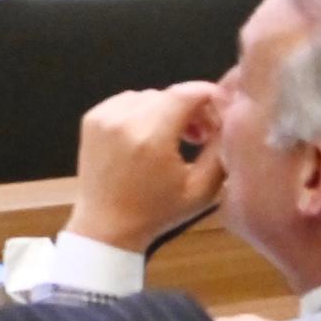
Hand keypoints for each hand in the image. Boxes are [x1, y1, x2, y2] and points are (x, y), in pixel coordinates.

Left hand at [67, 83, 224, 252]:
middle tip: (202, 135)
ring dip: (167, 110)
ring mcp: (103, 116)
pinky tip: (151, 135)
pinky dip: (143, 112)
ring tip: (178, 137)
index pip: (185, 93)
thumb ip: (219, 150)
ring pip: (148, 96)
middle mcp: (123, 119)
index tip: (222, 112)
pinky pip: (126, 102)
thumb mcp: (201, 190)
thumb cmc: (157, 213)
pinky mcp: (91, 118)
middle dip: (191, 108)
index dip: (209, 95)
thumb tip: (230, 120)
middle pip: (168, 94)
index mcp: (150, 136)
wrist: (106, 226)